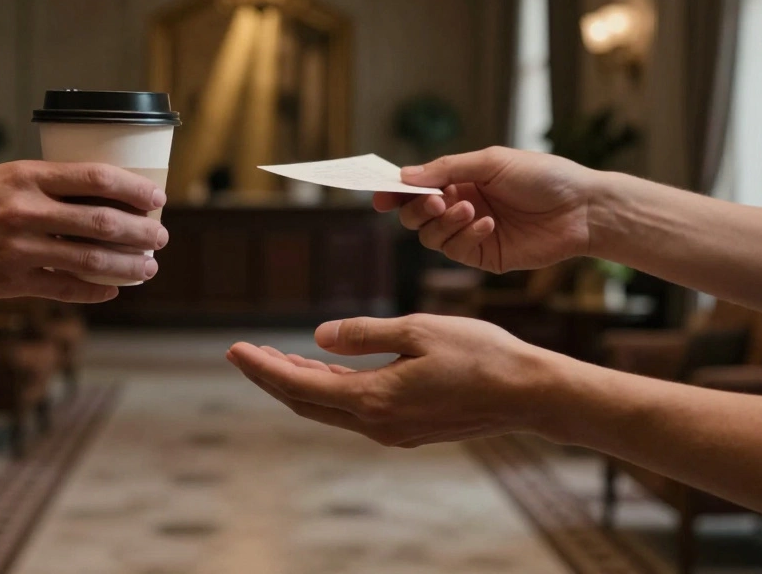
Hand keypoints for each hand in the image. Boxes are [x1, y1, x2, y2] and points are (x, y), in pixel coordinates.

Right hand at [0, 161, 169, 302]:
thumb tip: (96, 196)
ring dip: (127, 265)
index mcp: (25, 175)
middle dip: (140, 232)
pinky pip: (65, 288)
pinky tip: (112, 289)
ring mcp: (18, 248)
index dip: (134, 190)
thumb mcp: (0, 177)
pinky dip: (95, 290)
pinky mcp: (9, 280)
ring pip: (90, 259)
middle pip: (101, 221)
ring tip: (148, 267)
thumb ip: (43, 186)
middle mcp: (25, 210)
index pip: (96, 178)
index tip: (156, 198)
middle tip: (160, 237)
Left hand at [226, 314, 562, 446]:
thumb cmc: (480, 355)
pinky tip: (325, 370)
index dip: (262, 368)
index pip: (300, 386)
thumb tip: (317, 338)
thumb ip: (364, 334)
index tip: (233, 350)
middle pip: (306, 403)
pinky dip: (330, 390)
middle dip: (271, 378)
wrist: (528, 394)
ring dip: (300, 384)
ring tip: (274, 359)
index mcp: (375, 400)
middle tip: (241, 354)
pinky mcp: (408, 428)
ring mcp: (393, 431)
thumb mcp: (418, 330)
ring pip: (329, 408)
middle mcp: (377, 424)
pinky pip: (354, 410)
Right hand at [374, 146, 594, 273]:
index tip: (378, 196)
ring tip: (468, 209)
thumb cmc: (542, 176)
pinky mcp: (483, 256)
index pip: (416, 187)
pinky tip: (486, 223)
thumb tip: (404, 177)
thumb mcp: (491, 161)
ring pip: (429, 236)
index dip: (394, 191)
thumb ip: (446, 169)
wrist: (581, 208)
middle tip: (435, 200)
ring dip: (442, 222)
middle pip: (415, 215)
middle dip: (417, 208)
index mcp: (460, 179)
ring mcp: (470, 233)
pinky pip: (455, 250)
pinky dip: (464, 235)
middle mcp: (460, 206)